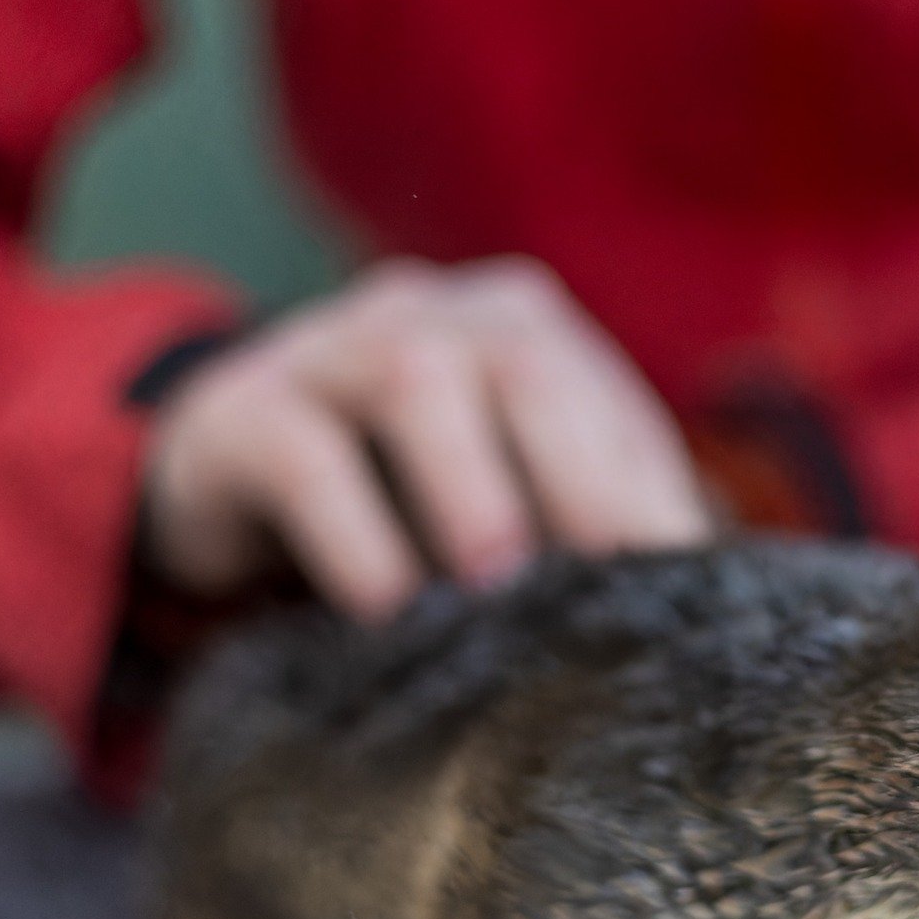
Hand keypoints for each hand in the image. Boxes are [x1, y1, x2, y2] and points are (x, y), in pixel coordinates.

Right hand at [142, 257, 711, 619]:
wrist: (227, 474)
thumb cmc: (408, 495)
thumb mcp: (508, 497)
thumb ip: (590, 523)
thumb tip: (692, 605)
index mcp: (521, 326)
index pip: (606, 402)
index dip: (647, 497)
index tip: (681, 597)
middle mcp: (435, 312)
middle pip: (524, 364)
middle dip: (574, 474)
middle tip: (601, 581)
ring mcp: (330, 346)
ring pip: (415, 380)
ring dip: (468, 487)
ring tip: (495, 586)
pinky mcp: (240, 410)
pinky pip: (303, 453)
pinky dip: (352, 531)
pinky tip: (384, 605)